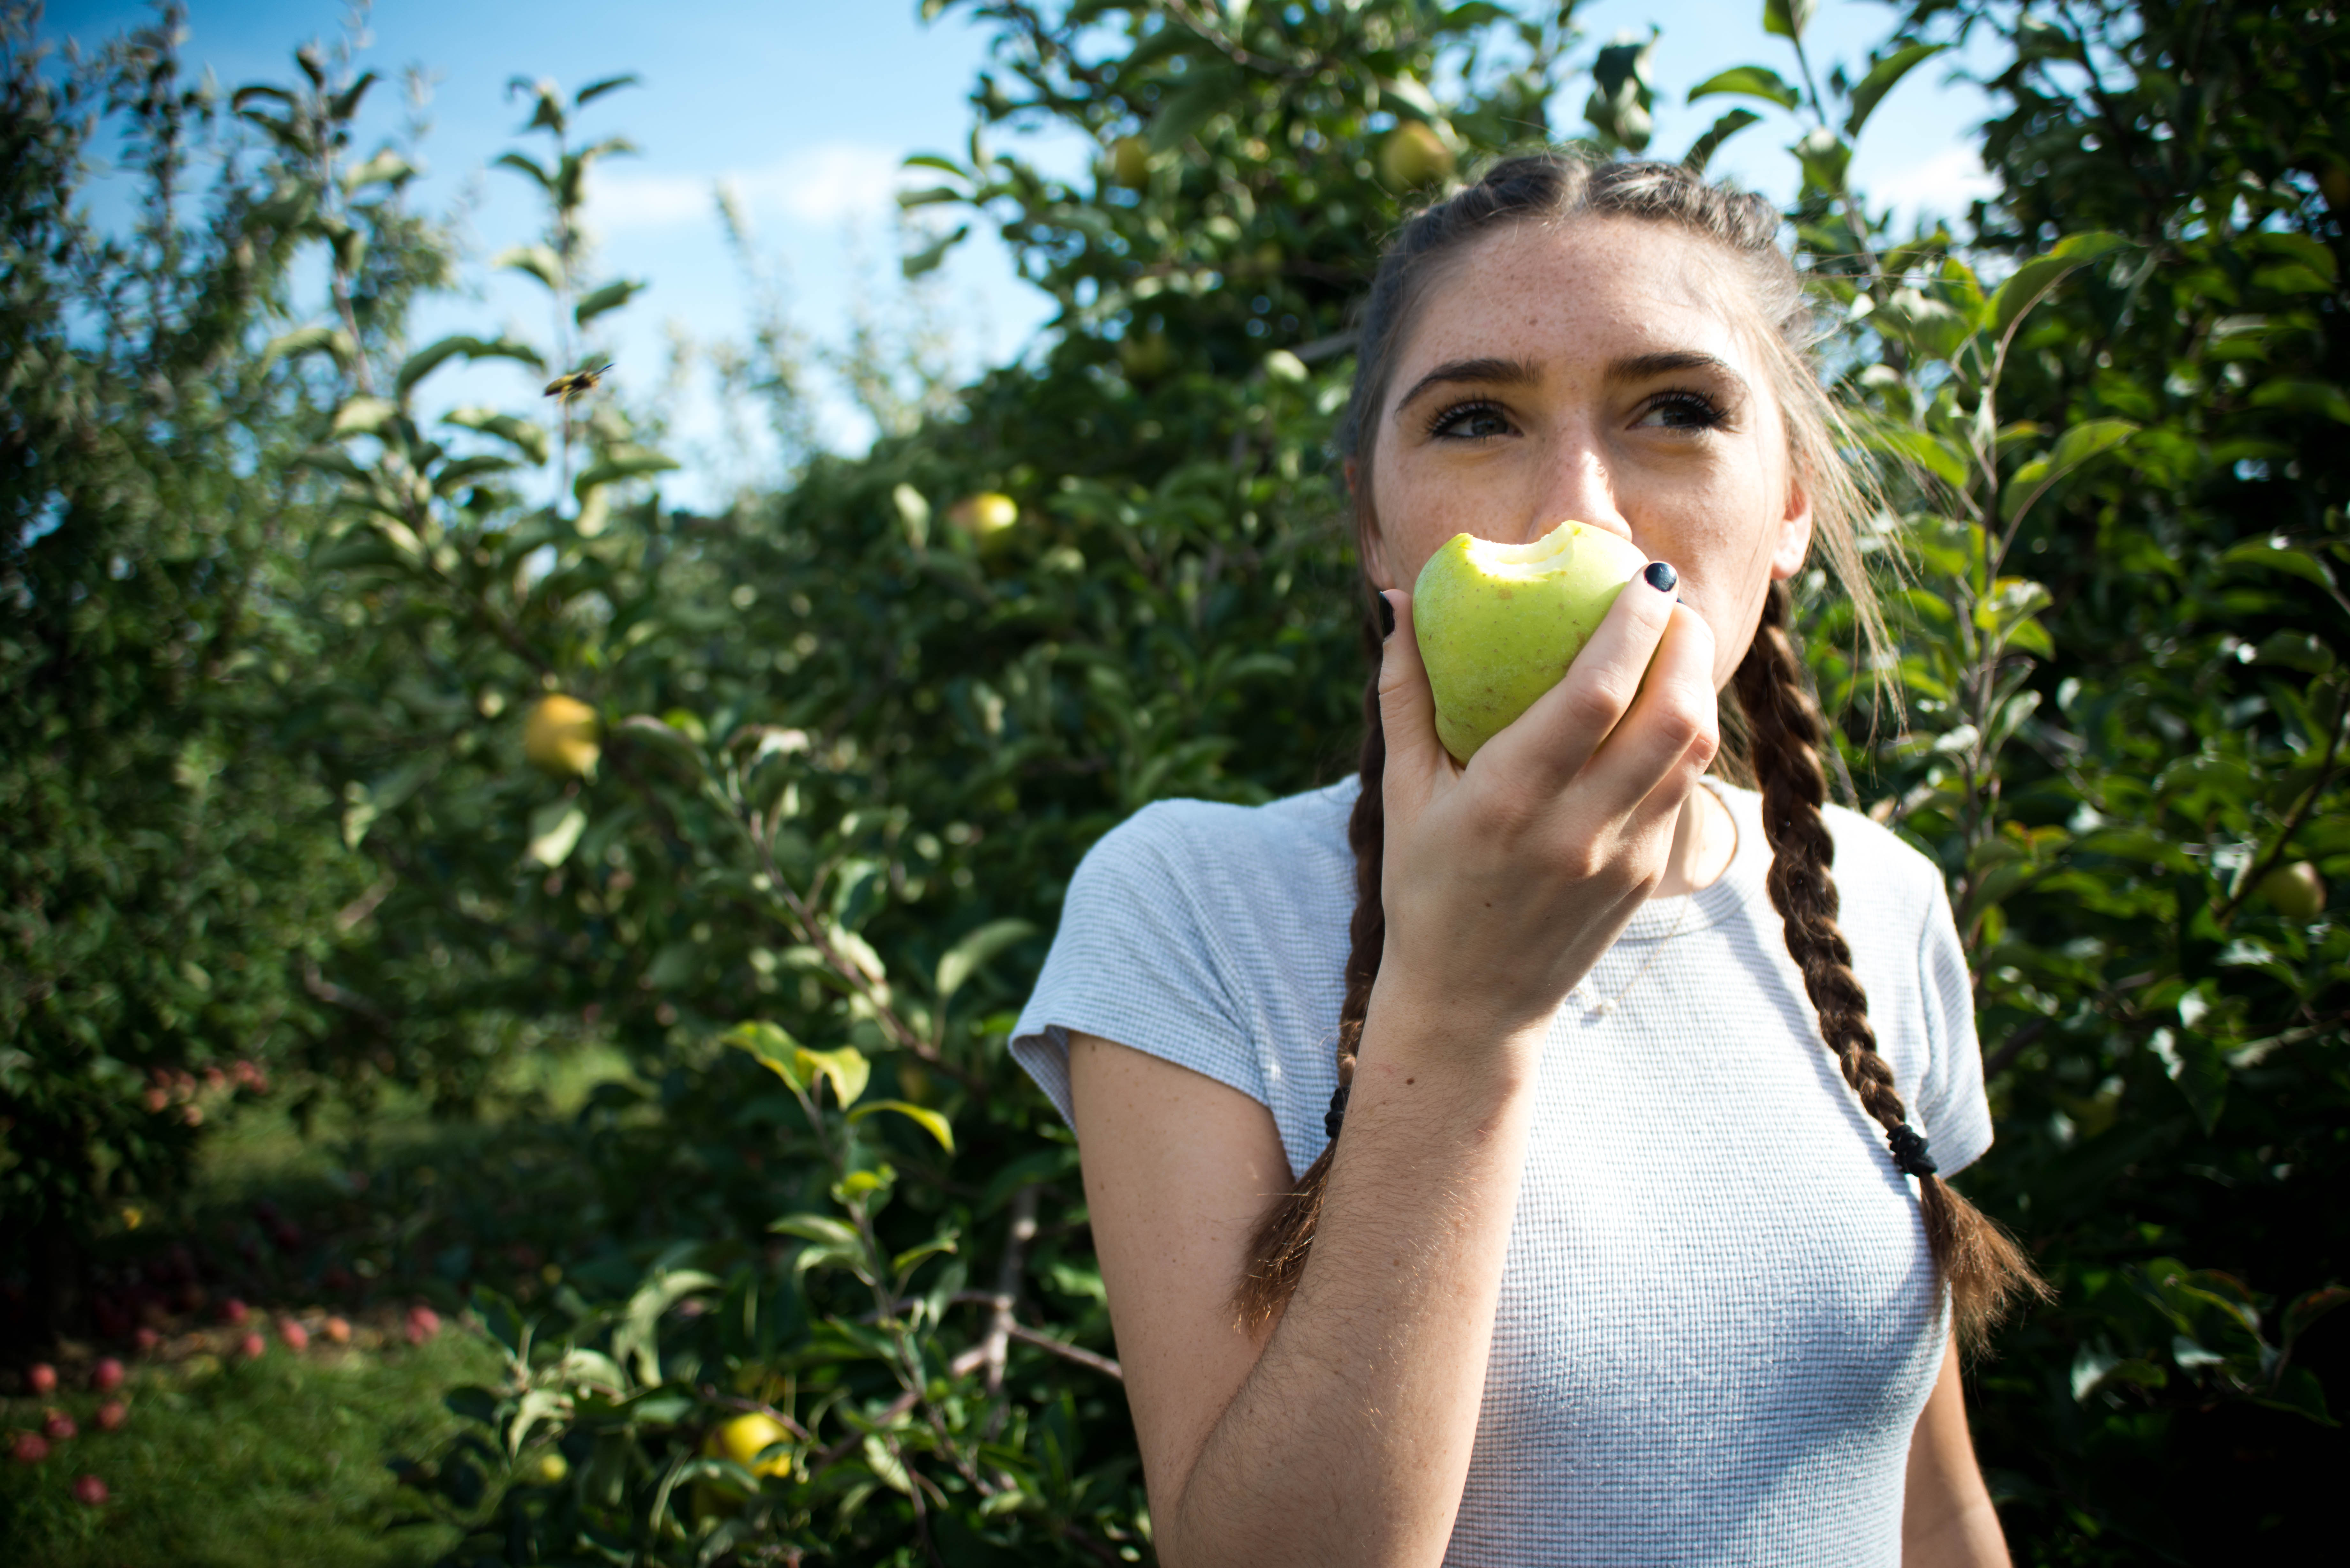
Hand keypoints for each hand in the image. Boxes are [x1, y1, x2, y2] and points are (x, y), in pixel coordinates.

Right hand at [1371, 568, 1720, 1044]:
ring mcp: (1622, 858)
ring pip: (1693, 751)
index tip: (1644, 576)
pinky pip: (1684, 788)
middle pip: (1671, 716)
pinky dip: (1684, 733)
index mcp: (1506, 802)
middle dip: (1684, 640)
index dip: (1632, 626)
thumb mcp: (1403, 793)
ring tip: (1674, 640)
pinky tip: (1662, 703)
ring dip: (1696, 682)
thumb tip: (1400, 599)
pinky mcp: (1647, 876)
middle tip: (1667, 598)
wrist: (1471, 1005)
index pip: (1594, 695)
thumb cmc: (1425, 887)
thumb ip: (1405, 692)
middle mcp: (1575, 830)